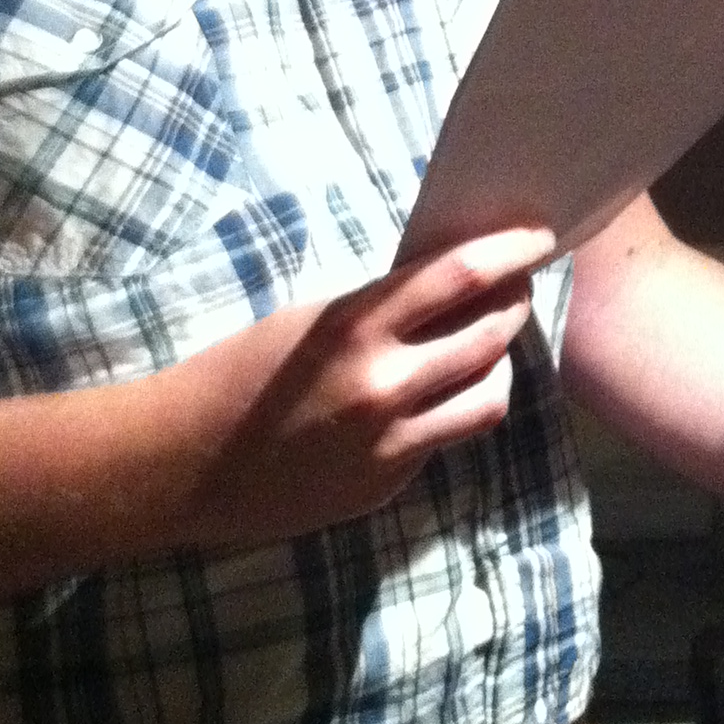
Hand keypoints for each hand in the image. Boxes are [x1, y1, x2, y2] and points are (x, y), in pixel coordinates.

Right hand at [162, 225, 554, 550]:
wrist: (184, 465)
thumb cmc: (238, 375)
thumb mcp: (310, 320)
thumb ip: (379, 308)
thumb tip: (447, 286)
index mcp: (355, 325)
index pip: (460, 275)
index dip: (511, 252)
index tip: (539, 239)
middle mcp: (383, 383)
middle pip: (491, 335)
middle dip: (515, 305)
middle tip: (518, 288)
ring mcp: (390, 442)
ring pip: (489, 396)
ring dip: (499, 364)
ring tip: (488, 347)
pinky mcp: (387, 484)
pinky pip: (446, 438)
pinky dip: (453, 409)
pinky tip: (437, 395)